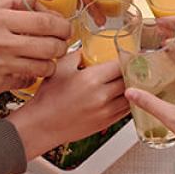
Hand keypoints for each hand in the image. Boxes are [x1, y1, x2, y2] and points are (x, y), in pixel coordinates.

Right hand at [0, 0, 69, 101]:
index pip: (44, 21)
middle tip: (61, 45)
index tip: (65, 28)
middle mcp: (0, 41)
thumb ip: (7, 4)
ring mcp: (0, 65)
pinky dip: (31, 77)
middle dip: (61, 46)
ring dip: (50, 65)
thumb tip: (33, 0)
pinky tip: (27, 72)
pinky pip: (26, 81)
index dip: (61, 26)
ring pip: (43, 67)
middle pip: (49, 45)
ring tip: (46, 61)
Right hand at [7, 53, 128, 159]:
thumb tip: (87, 48)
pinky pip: (126, 110)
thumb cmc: (48, 98)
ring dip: (132, 88)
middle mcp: (101, 96)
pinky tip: (123, 96)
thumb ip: (77, 55)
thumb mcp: (60, 68)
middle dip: (130, 73)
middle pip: (128, 80)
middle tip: (130, 68)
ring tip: (129, 81)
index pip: (120, 65)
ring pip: (130, 96)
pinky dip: (128, 102)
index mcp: (91, 79)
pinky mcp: (106, 123)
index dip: (125, 60)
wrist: (43, 125)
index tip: (125, 57)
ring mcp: (105, 111)